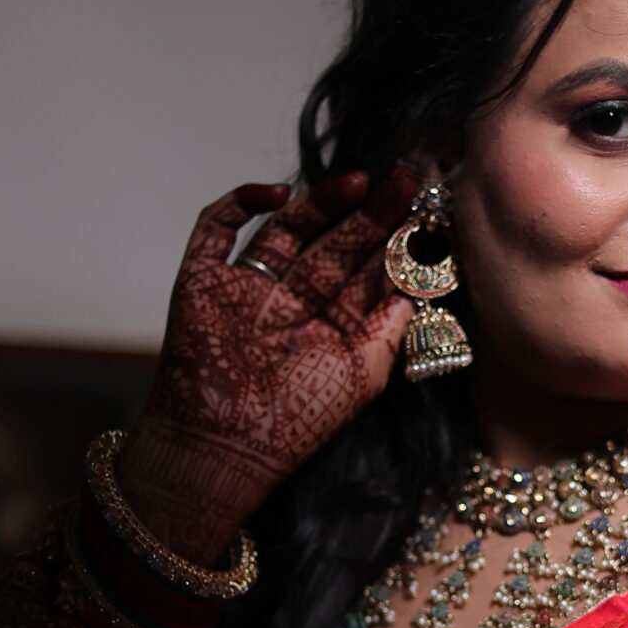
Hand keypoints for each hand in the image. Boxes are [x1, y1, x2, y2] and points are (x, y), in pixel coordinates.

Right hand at [116, 168, 418, 564]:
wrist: (221, 448)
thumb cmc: (293, 425)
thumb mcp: (364, 375)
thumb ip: (391, 325)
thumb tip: (420, 277)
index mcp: (330, 326)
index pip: (366, 272)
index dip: (393, 241)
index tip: (424, 209)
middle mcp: (291, 304)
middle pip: (334, 244)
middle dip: (370, 214)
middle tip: (403, 178)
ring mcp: (247, 289)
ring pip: (287, 229)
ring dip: (321, 202)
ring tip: (360, 181)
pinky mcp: (203, 279)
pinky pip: (217, 227)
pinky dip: (241, 202)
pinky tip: (279, 194)